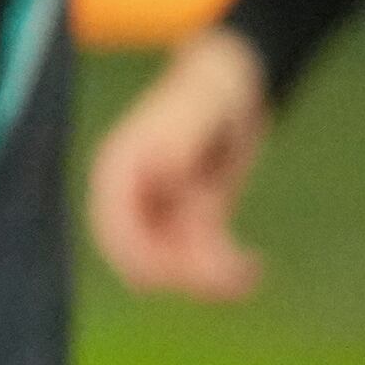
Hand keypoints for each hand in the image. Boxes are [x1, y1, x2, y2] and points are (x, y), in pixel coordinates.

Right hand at [87, 28, 270, 298]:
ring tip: (247, 270)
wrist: (236, 85)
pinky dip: (224, 275)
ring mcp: (162, 211)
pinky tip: (252, 268)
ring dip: (208, 278)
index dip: (134, 255)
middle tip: (229, 272)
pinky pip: (199, 263)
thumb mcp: (199, 108)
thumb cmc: (212, 87)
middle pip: (142, 255)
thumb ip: (176, 139)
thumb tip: (156, 169)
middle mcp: (135, 195)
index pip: (111, 223)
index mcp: (120, 167)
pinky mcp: (192, 222)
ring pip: (174, 267)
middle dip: (182, 271)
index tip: (168, 277)